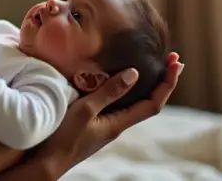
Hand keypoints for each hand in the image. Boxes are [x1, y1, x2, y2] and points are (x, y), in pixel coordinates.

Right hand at [34, 52, 183, 177]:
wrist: (46, 162)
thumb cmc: (64, 138)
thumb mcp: (86, 110)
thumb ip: (109, 92)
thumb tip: (134, 73)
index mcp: (119, 123)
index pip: (154, 103)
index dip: (168, 83)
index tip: (175, 62)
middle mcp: (117, 125)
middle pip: (149, 102)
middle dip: (163, 81)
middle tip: (172, 60)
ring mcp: (106, 125)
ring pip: (134, 103)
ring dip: (147, 85)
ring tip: (153, 67)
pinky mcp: (95, 123)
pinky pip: (118, 104)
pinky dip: (126, 89)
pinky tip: (119, 81)